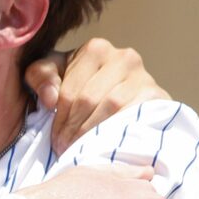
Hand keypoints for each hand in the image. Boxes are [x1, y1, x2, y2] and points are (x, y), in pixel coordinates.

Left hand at [28, 37, 167, 149]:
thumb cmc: (83, 89)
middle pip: (90, 100)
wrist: (125, 104)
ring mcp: (144, 76)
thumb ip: (40, 76)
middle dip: (73, 129)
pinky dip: (118, 133)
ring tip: (79, 150)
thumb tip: (50, 99)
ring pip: (111, 108)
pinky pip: (135, 116)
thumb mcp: (54, 76)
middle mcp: (124, 57)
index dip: (59, 119)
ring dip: (92, 133)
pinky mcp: (158, 96)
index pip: (70, 91)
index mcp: (96, 49)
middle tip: (65, 149)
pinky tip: (106, 144)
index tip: (54, 138)